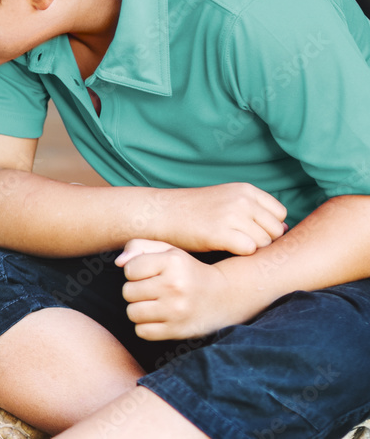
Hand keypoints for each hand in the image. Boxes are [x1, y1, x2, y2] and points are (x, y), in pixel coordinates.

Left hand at [115, 239, 257, 340]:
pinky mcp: (177, 330)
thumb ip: (139, 247)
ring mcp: (176, 310)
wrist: (223, 296)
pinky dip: (146, 326)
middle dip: (136, 291)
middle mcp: (175, 285)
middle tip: (153, 290)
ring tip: (154, 303)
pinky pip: (142, 331)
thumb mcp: (167, 250)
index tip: (150, 274)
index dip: (135, 272)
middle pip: (128, 292)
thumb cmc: (186, 270)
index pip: (129, 270)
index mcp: (173, 261)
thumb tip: (118, 263)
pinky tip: (159, 318)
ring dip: (139, 309)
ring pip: (132, 312)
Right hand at [153, 183, 287, 255]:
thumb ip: (252, 209)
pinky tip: (224, 252)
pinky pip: (250, 250)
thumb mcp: (224, 199)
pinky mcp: (221, 233)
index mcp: (245, 189)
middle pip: (275, 230)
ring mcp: (232, 215)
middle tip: (241, 246)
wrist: (159, 213)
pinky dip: (239, 255)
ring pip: (264, 242)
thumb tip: (284, 229)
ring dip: (251, 250)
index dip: (268, 228)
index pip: (279, 214)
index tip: (251, 236)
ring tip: (231, 249)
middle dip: (263, 241)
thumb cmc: (191, 211)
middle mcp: (242, 200)